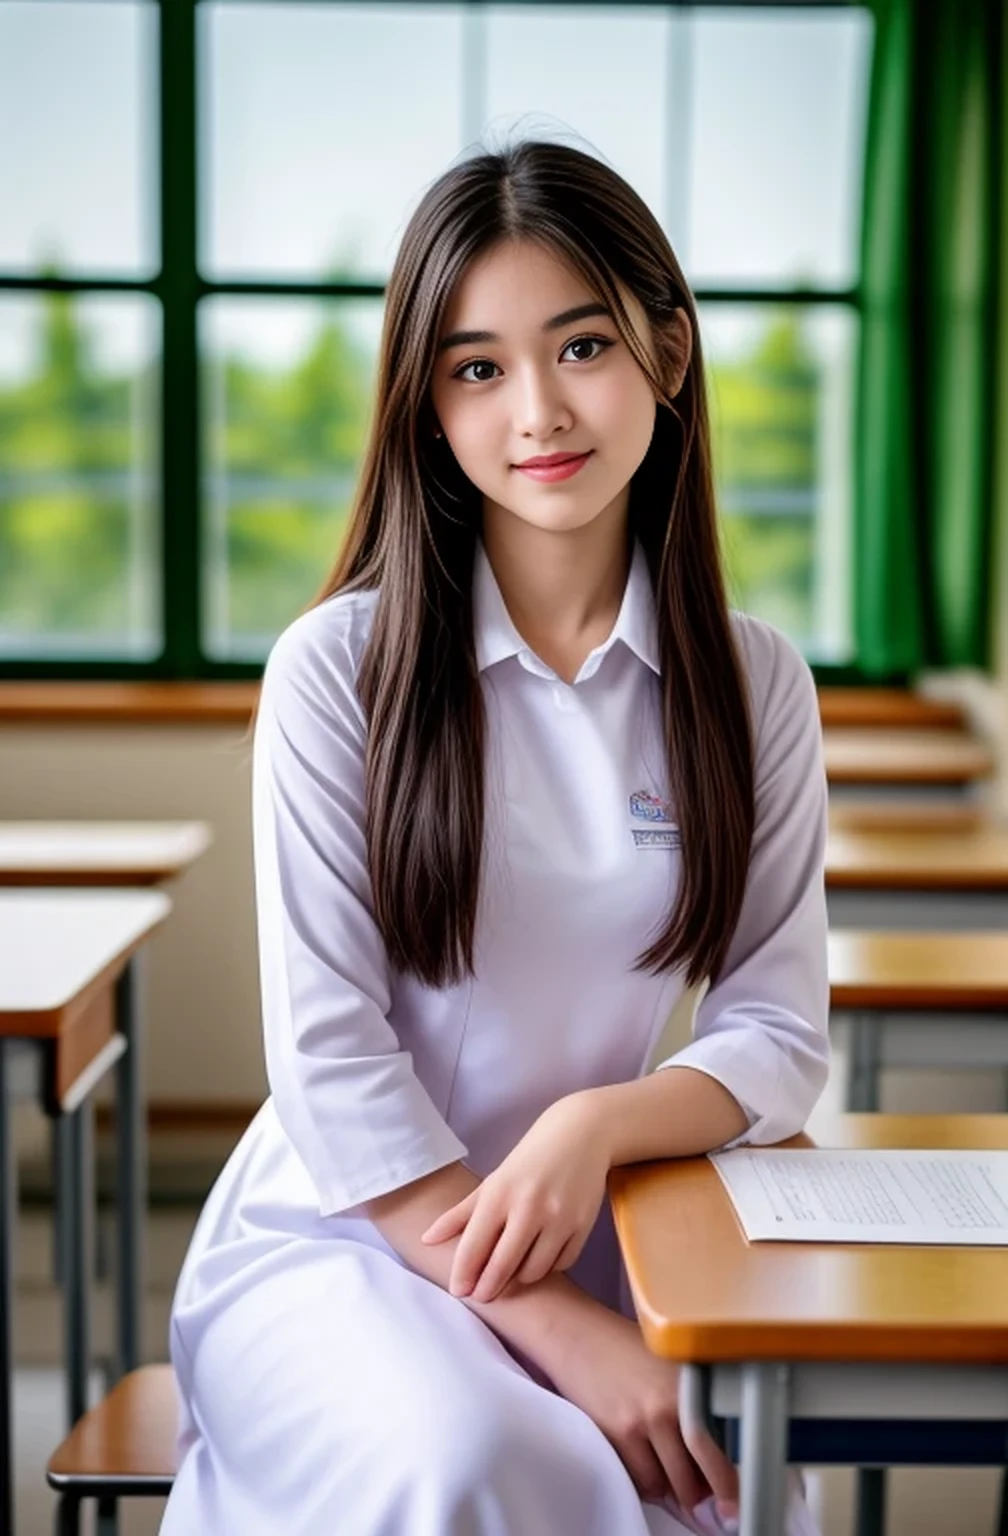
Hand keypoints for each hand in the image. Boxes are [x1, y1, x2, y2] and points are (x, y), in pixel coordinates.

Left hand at [419, 1093, 609, 1302]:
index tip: (459, 1291)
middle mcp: (528, 1207)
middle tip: (481, 1296)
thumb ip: (460, 1213)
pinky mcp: (583, 1225)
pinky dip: (549, 1267)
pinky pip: (562, 1263)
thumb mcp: (493, 1181)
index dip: (463, 1274)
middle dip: (487, 1288)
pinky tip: (540, 1258)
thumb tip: (426, 1240)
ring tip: (512, 1273)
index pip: (474, 1246)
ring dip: (519, 1279)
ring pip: (533, 1271)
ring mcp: (558, 1217)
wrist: (580, 1133)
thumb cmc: (529, 1159)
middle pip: (502, 1266)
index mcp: (499, 1194)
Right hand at [546, 1301, 739, 1517]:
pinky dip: (646, 1481)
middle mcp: (671, 1403)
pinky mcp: (616, 1432)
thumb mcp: (670, 1365)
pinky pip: (640, 1480)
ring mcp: (643, 1420)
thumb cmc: (624, 1346)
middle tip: (701, 1490)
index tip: (732, 1499)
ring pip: (668, 1484)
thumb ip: (692, 1403)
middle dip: (701, 1491)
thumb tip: (715, 1454)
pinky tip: (643, 1460)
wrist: (576, 1331)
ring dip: (670, 1487)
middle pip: (697, 1476)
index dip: (728, 1482)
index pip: (720, 1447)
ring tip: (666, 1468)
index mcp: (691, 1383)